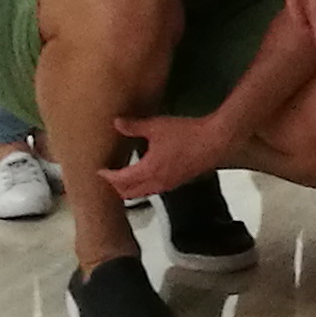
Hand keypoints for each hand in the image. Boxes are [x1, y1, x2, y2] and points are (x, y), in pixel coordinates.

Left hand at [105, 110, 238, 200]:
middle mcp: (156, 183)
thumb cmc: (186, 134)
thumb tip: (116, 123)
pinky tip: (148, 173)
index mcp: (147, 171)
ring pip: (142, 194)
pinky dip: (144, 186)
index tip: (99, 171)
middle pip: (129, 193)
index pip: (119, 180)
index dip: (107, 176)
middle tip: (109, 177)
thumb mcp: (156, 126)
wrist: (216, 142)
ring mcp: (169, 184)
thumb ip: (134, 126)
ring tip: (124, 177)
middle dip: (116, 187)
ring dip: (130, 188)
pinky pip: (155, 190)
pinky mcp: (179, 182)